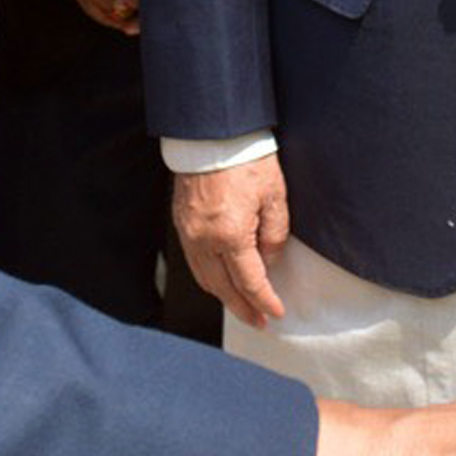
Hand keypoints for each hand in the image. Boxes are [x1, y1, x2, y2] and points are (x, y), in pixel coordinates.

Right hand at [175, 157, 291, 324]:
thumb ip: (275, 234)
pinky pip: (194, 262)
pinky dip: (209, 278)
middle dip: (242, 308)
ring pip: (205, 278)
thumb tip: (268, 260)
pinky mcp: (181, 223)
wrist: (212, 134)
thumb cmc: (246, 159)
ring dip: (224, 297)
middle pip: (223, 288)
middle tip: (259, 321)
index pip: (249, 281)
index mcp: (230, 234)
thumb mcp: (275, 196)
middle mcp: (204, 239)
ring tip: (242, 306)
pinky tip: (221, 280)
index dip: (263, 301)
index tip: (275, 312)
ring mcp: (188, 232)